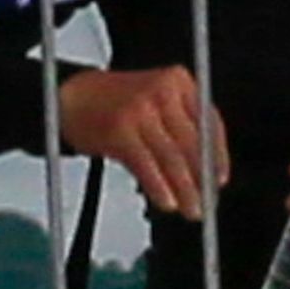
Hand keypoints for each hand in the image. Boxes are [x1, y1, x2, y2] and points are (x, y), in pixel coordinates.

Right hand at [58, 66, 229, 217]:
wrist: (70, 96)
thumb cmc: (114, 102)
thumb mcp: (155, 99)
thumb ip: (180, 124)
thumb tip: (205, 168)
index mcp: (177, 80)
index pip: (208, 120)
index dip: (218, 154)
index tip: (219, 179)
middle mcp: (161, 91)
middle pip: (191, 142)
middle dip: (201, 178)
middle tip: (207, 201)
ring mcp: (140, 110)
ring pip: (171, 157)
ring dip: (184, 189)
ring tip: (190, 208)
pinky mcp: (120, 130)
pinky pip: (147, 165)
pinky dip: (159, 187)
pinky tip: (166, 201)